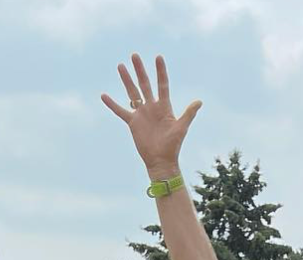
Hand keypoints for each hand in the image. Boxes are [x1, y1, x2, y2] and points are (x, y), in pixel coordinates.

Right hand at [101, 53, 201, 180]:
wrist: (161, 161)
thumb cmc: (173, 146)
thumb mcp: (181, 128)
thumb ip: (188, 114)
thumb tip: (199, 102)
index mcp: (164, 107)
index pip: (162, 85)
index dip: (161, 72)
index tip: (158, 57)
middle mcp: (152, 107)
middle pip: (145, 84)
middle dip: (140, 70)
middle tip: (134, 55)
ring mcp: (141, 114)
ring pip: (132, 93)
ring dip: (127, 80)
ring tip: (121, 66)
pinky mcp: (132, 123)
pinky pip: (120, 111)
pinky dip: (112, 104)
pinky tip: (103, 95)